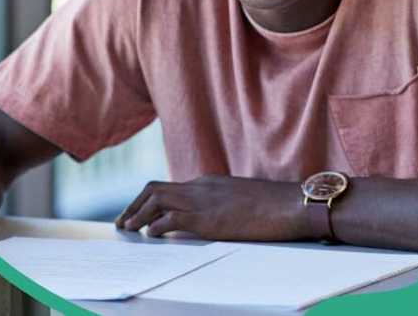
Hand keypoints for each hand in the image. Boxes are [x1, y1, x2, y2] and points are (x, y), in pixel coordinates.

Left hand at [114, 175, 311, 240]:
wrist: (294, 204)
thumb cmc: (275, 206)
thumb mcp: (241, 199)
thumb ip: (221, 203)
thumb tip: (212, 219)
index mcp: (207, 182)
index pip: (169, 188)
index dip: (149, 201)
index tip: (139, 213)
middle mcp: (200, 187)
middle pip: (154, 189)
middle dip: (134, 204)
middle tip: (123, 222)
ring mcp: (203, 202)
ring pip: (156, 200)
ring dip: (138, 214)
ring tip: (128, 229)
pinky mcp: (209, 219)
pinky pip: (172, 219)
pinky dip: (157, 226)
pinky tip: (150, 236)